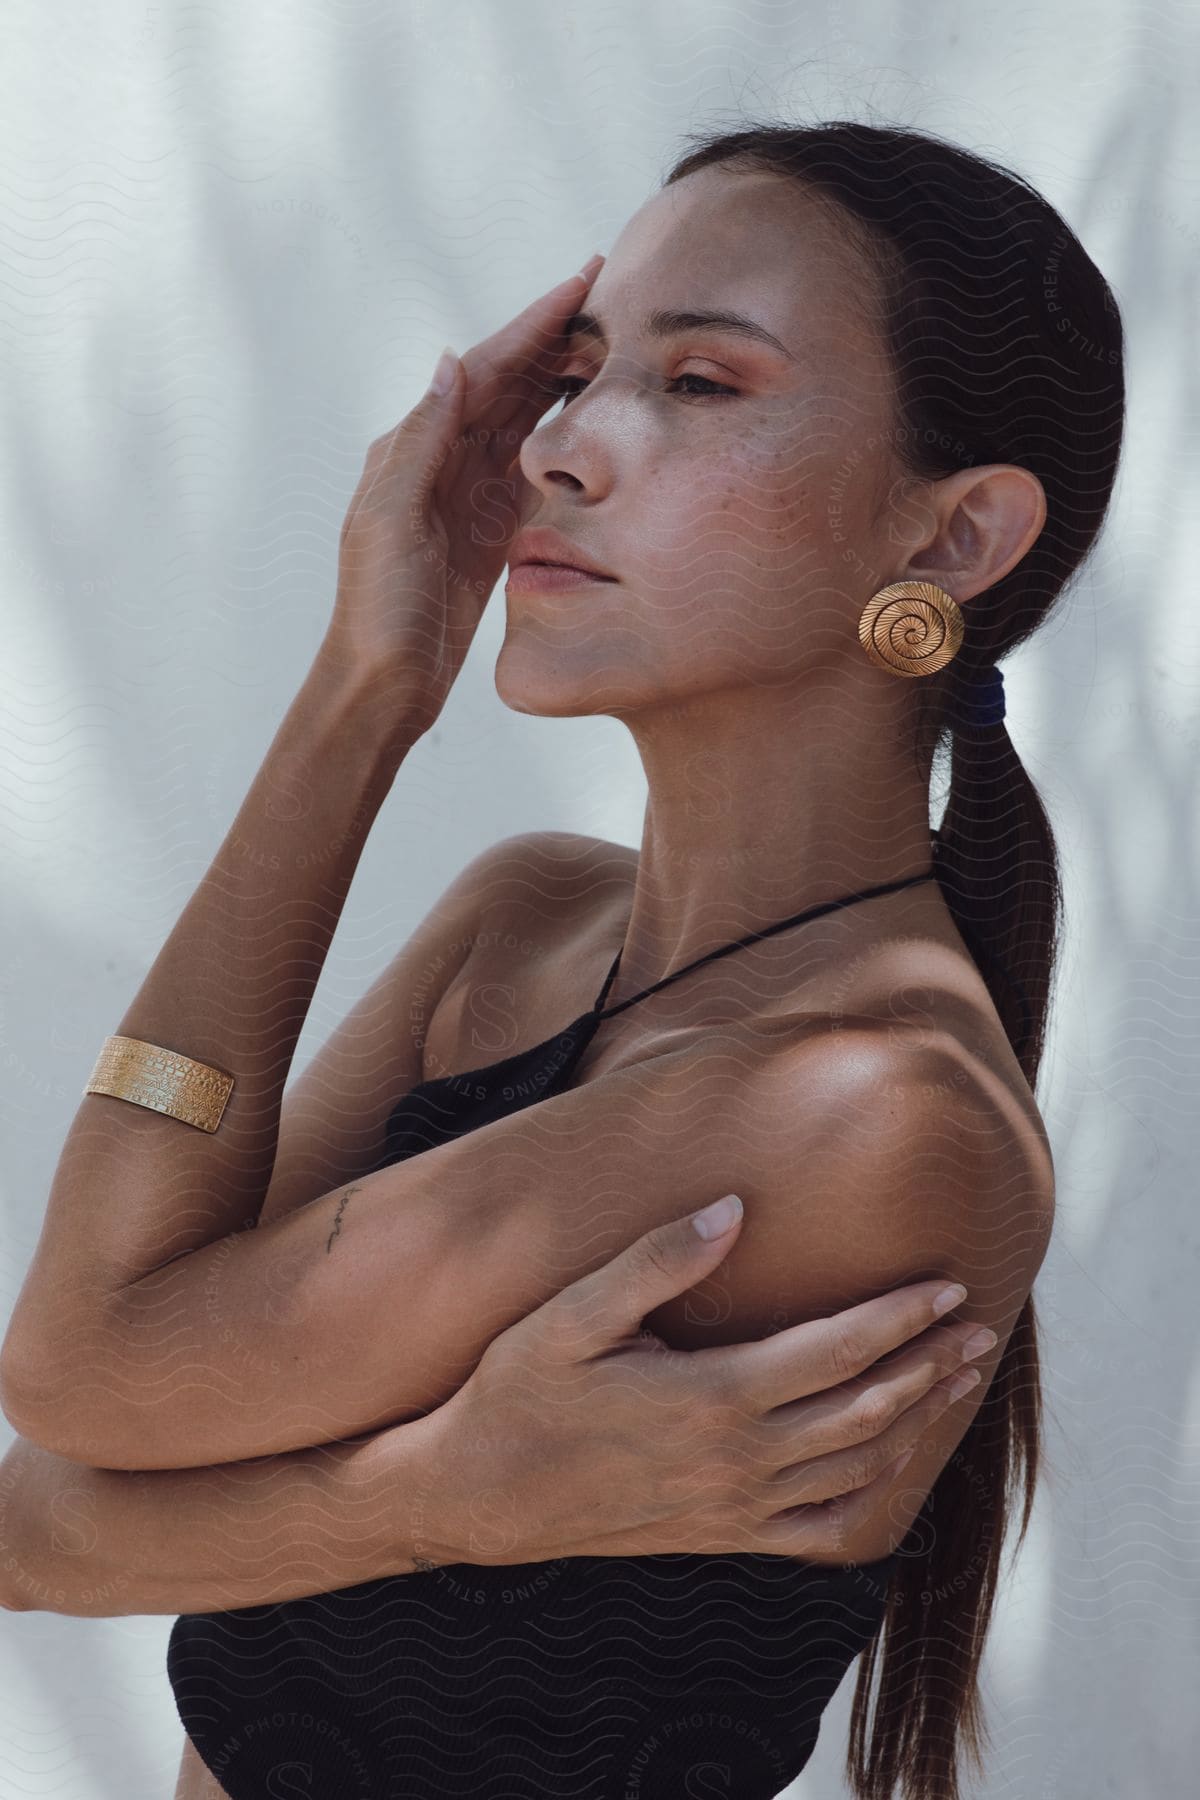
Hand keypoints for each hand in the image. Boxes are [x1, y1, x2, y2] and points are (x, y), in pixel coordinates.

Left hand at [318, 253, 604, 733]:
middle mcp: (439, 462)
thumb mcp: (390, 523)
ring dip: (561, 379)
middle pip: (506, 384)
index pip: (481, 369)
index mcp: (412, 449)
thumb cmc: (377, 609)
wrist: (384, 683)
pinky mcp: (488, 532)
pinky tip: (589, 419)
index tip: (581, 280)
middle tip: (611, 296)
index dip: (532, 323)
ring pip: (522, 420)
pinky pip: (531, 470)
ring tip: (609, 342)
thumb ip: (419, 444)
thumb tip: (449, 363)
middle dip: (554, 338)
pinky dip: (561, 438)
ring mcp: (466, 496)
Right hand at [423, 1199, 984, 1564]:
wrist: (480, 1496)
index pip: (836, 1350)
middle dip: (929, 1365)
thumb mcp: (573, 1314)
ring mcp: (737, 1507)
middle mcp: (740, 1460)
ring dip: (916, 1422)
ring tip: (954, 1383)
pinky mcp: (723, 1535)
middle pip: (866, 1407)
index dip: (899, 1316)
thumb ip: (656, 1260)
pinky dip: (872, 1498)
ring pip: (858, 1468)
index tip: (947, 1285)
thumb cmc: (520, 1390)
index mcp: (713, 1397)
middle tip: (979, 1328)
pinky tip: (892, 1469)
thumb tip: (733, 1208)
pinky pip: (822, 1529)